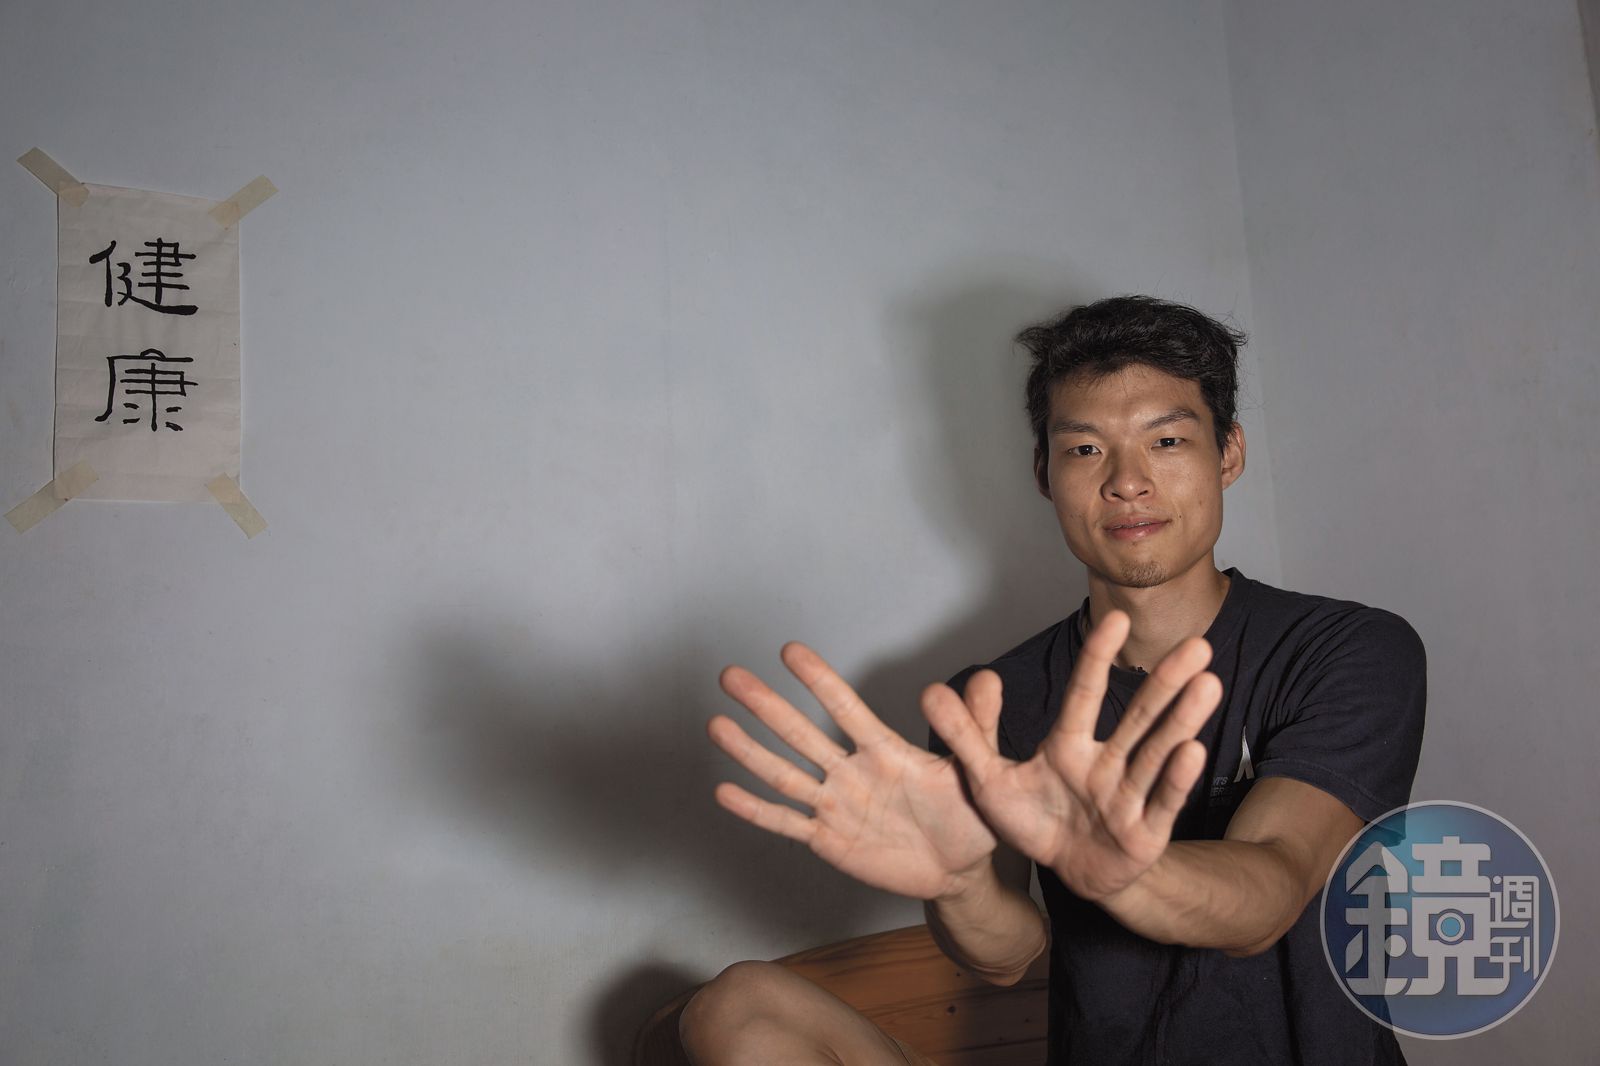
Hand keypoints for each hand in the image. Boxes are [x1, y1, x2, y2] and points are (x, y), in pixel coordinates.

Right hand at [708, 642, 998, 900]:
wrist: (960, 871)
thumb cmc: (969, 815)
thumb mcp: (977, 771)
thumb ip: (974, 727)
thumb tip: (988, 677)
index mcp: (885, 751)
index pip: (847, 708)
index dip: (820, 681)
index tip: (790, 650)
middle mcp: (851, 772)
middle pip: (801, 735)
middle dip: (766, 706)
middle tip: (730, 675)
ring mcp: (836, 805)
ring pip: (784, 775)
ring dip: (749, 751)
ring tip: (716, 724)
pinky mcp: (828, 839)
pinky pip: (787, 823)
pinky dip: (756, 810)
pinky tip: (724, 790)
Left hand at [923, 609, 1220, 901]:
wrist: (1065, 875)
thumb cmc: (1034, 821)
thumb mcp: (989, 782)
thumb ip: (966, 737)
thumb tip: (929, 689)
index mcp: (1068, 746)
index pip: (1084, 695)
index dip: (1097, 659)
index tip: (1115, 619)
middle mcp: (1105, 763)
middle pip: (1137, 717)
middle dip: (1165, 683)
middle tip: (1198, 645)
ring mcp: (1128, 797)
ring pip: (1157, 753)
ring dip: (1181, 719)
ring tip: (1207, 683)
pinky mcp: (1143, 834)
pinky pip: (1160, 803)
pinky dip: (1174, 778)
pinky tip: (1191, 748)